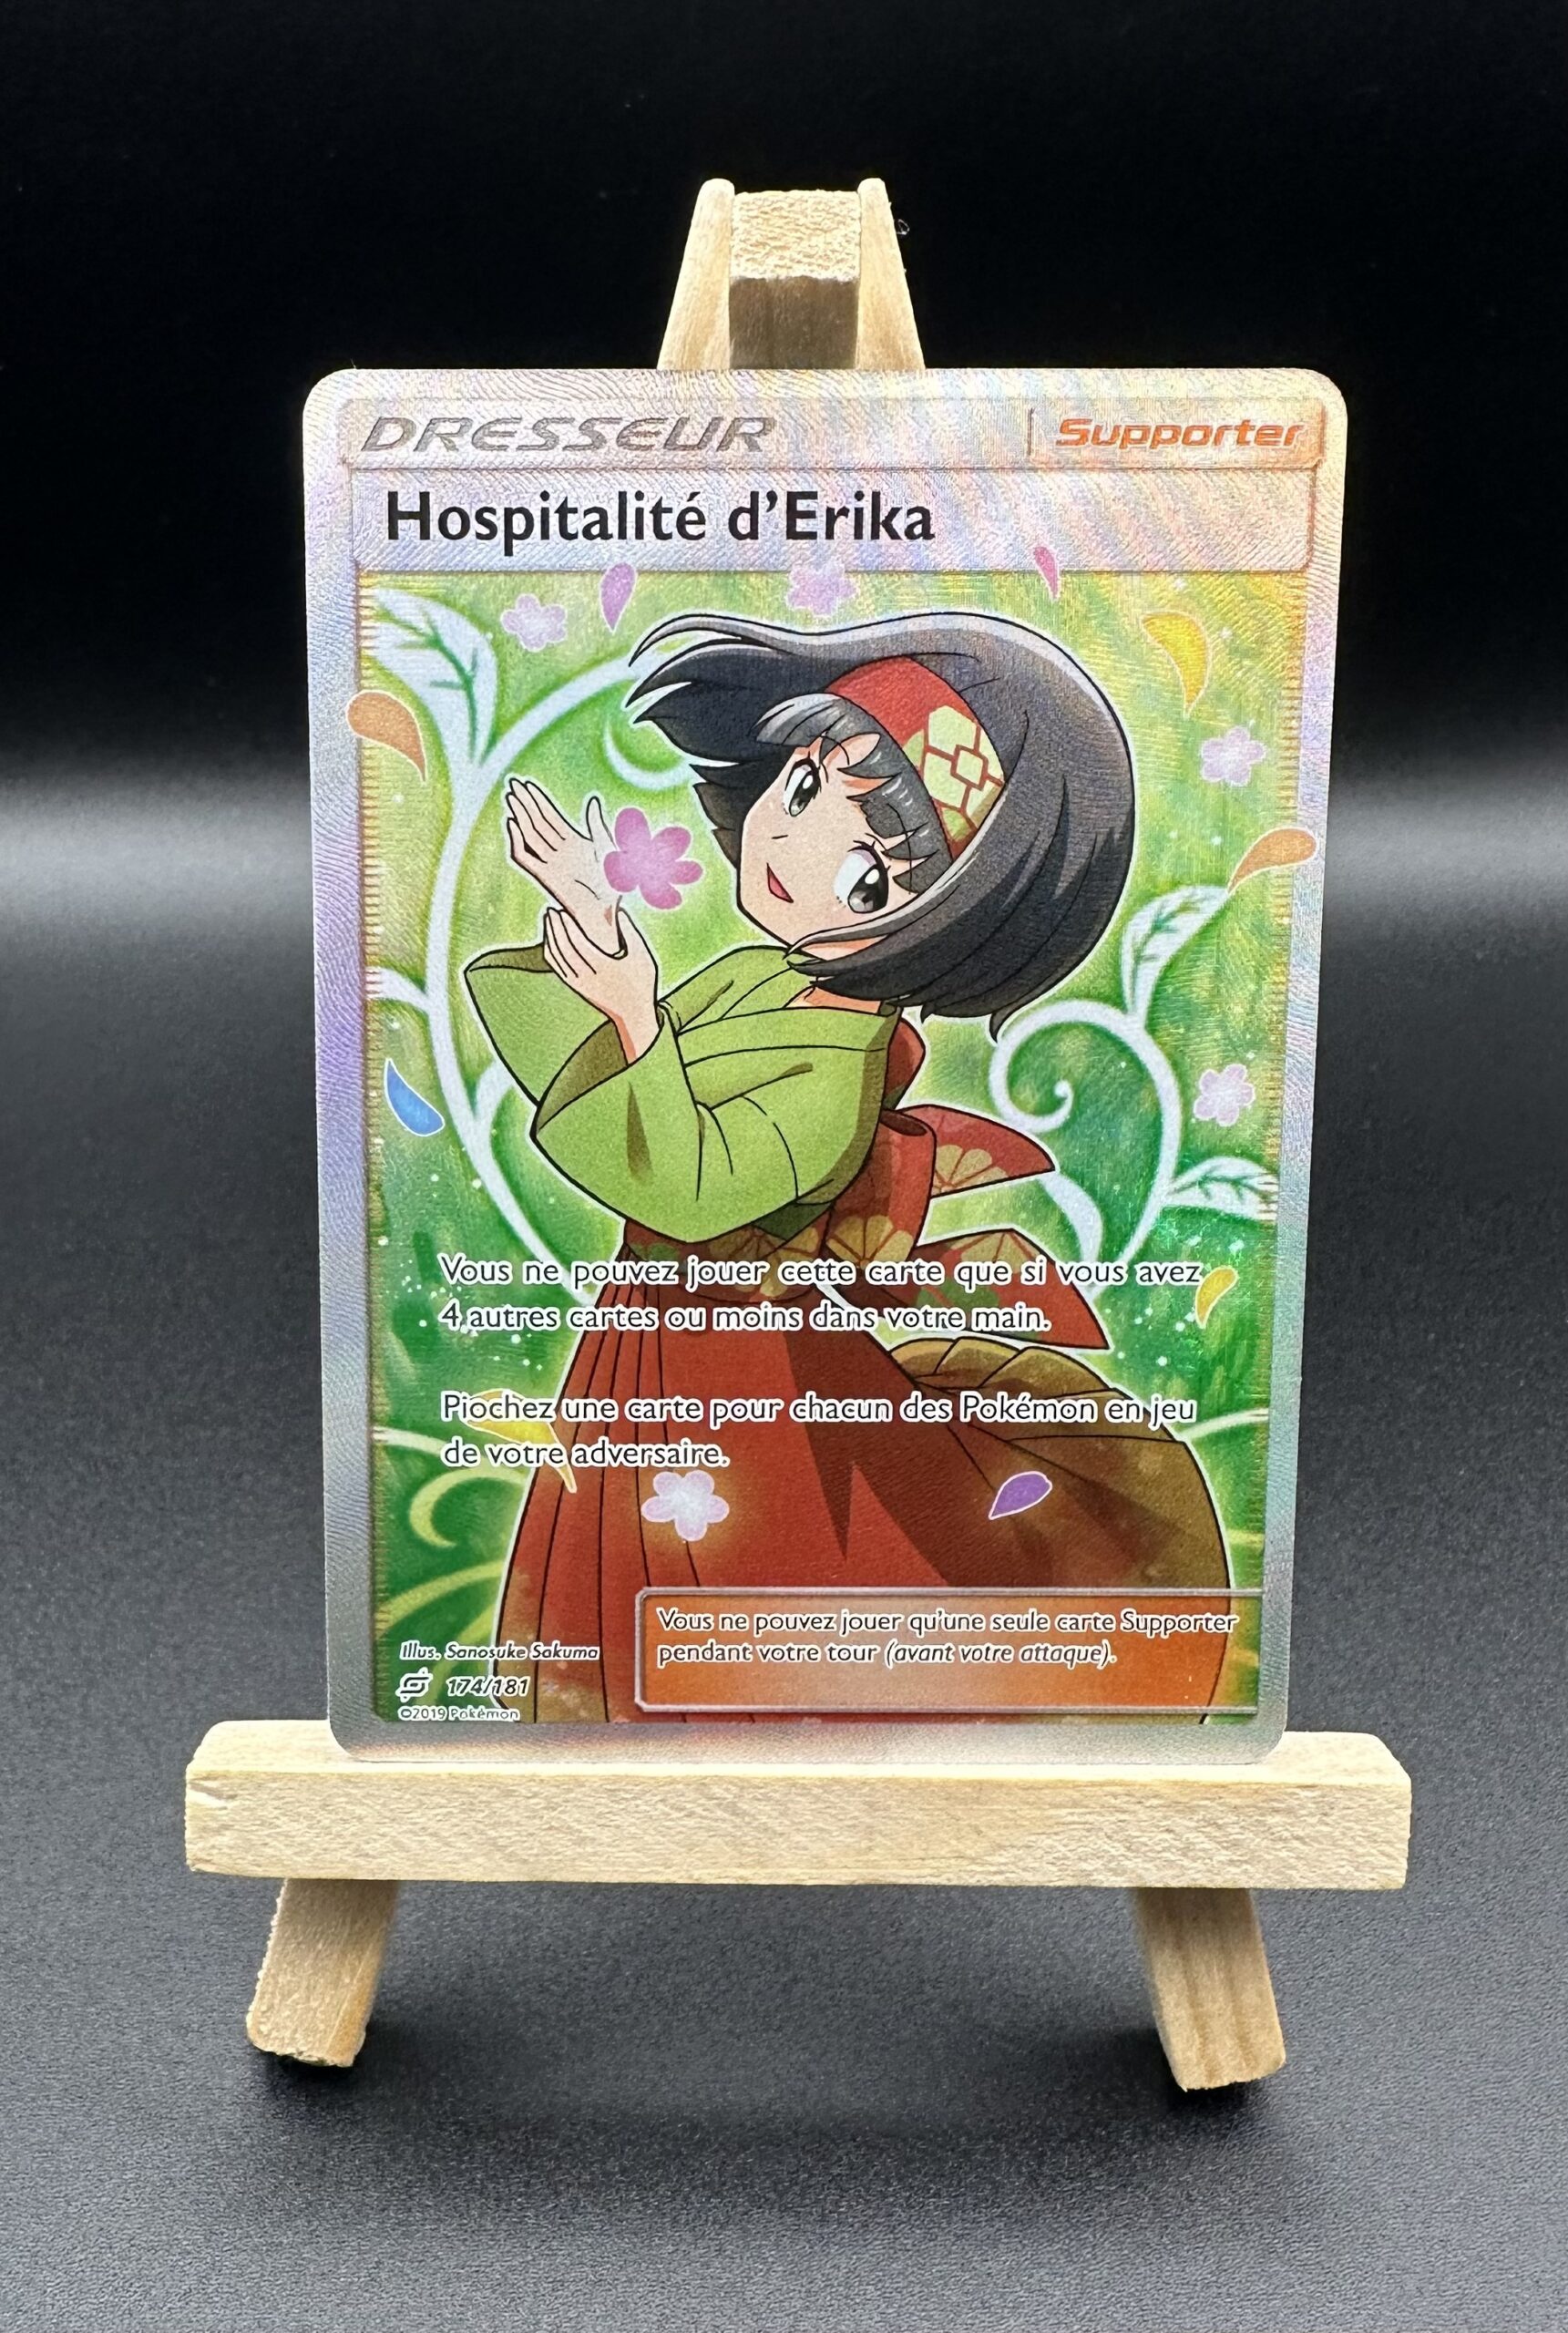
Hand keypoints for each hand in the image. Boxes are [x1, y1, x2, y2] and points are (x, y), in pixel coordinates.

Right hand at [506, 778, 619, 948]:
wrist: (607, 912)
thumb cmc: (611, 886)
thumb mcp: (607, 848)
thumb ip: (596, 825)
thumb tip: (592, 801)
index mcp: (572, 843)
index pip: (550, 817)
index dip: (538, 800)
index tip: (526, 784)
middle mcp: (558, 852)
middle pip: (537, 822)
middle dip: (525, 803)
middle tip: (512, 784)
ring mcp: (550, 863)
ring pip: (530, 835)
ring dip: (520, 816)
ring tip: (511, 797)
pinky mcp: (545, 877)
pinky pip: (525, 857)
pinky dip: (517, 841)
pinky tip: (513, 823)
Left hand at [541, 905, 660, 1063]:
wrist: (633, 1015)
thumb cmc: (641, 983)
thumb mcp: (642, 957)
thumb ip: (630, 932)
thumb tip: (618, 909)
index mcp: (605, 968)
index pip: (579, 944)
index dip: (568, 927)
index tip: (562, 910)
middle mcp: (588, 976)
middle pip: (564, 949)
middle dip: (555, 928)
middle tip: (551, 910)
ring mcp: (580, 983)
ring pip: (557, 958)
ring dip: (550, 938)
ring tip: (548, 920)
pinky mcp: (576, 987)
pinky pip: (557, 967)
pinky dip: (550, 952)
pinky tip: (550, 939)